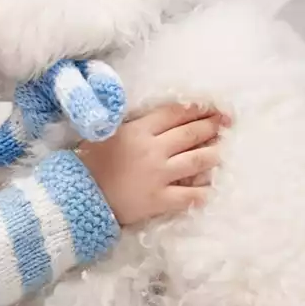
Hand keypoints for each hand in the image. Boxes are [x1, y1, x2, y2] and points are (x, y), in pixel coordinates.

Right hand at [76, 102, 228, 226]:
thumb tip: (156, 117)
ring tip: (225, 149)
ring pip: (197, 160)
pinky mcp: (159, 199)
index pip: (175, 113)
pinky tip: (215, 186)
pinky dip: (205, 190)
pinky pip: (190, 195)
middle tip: (227, 121)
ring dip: (215, 153)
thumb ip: (133, 124)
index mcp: (139, 130)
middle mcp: (153, 149)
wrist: (78, 196)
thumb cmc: (89, 163)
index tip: (211, 106)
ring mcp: (158, 175)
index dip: (197, 108)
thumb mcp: (108, 133)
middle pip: (191, 133)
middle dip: (212, 125)